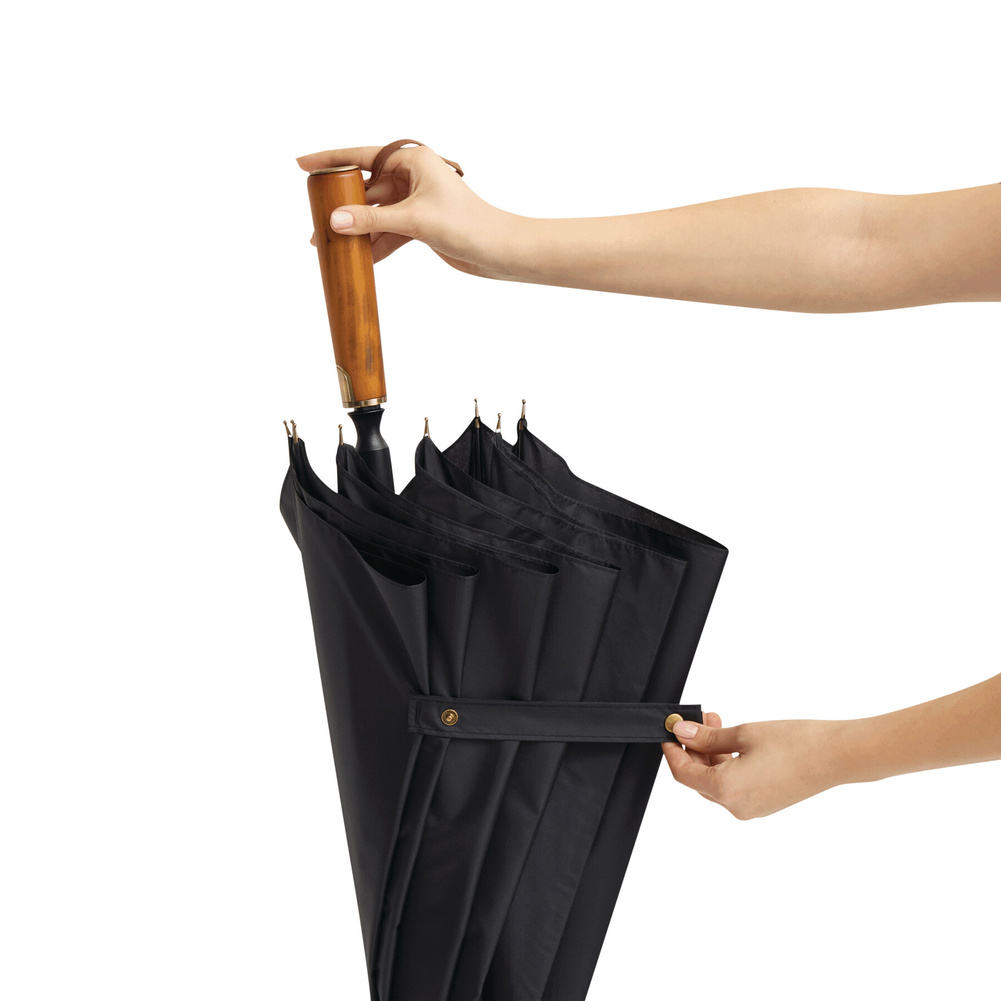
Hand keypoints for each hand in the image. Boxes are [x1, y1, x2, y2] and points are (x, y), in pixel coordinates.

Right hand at [296, 143, 515, 277]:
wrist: (498, 251)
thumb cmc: (467, 225)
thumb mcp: (414, 221)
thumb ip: (372, 220)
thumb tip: (335, 222)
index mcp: (412, 159)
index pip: (361, 157)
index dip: (330, 160)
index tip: (302, 164)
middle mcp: (412, 175)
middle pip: (366, 189)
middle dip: (342, 208)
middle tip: (316, 225)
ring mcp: (416, 200)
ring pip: (376, 214)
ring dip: (357, 231)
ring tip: (329, 248)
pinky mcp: (420, 224)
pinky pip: (389, 231)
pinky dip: (375, 245)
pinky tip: (358, 260)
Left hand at [662, 713, 851, 819]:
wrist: (836, 756)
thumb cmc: (794, 743)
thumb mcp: (744, 734)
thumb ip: (708, 737)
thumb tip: (681, 732)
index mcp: (727, 790)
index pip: (684, 774)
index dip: (672, 751)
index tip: (669, 731)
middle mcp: (736, 807)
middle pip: (699, 778)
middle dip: (693, 748)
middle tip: (697, 719)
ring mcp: (752, 809)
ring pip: (716, 782)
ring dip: (711, 753)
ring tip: (716, 722)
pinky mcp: (765, 804)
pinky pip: (734, 786)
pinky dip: (727, 764)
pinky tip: (732, 741)